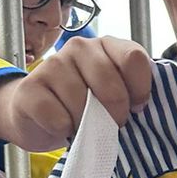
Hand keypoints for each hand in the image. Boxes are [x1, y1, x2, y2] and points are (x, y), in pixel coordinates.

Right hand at [0, 37, 151, 149]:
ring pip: (82, 104)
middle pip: (111, 86)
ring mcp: (52, 64)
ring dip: (88, 126)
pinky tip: (62, 125)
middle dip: (115, 115)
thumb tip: (146, 110)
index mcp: (108, 47)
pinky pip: (57, 117)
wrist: (40, 116)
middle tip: (110, 124)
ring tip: (83, 125)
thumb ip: (135, 95)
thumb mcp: (118, 98)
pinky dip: (64, 130)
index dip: (140, 90)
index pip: (134, 58)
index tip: (136, 108)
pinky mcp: (30, 87)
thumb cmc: (89, 108)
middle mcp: (80, 48)